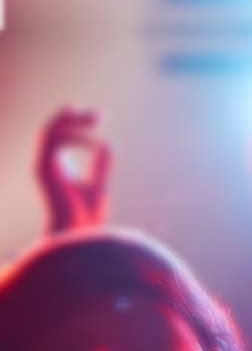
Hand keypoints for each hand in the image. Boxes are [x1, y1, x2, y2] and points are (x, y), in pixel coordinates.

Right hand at [35, 108, 112, 233]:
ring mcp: (44, 166)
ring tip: (95, 121)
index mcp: (60, 165)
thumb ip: (101, 165)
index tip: (99, 116)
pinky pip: (54, 144)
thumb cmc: (87, 217)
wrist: (78, 235)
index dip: (78, 122)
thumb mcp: (99, 185)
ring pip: (49, 132)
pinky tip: (95, 144)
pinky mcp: (44, 170)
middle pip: (53, 128)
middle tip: (99, 115)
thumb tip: (108, 144)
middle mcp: (48, 163)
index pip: (63, 135)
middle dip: (73, 117)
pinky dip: (75, 140)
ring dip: (71, 123)